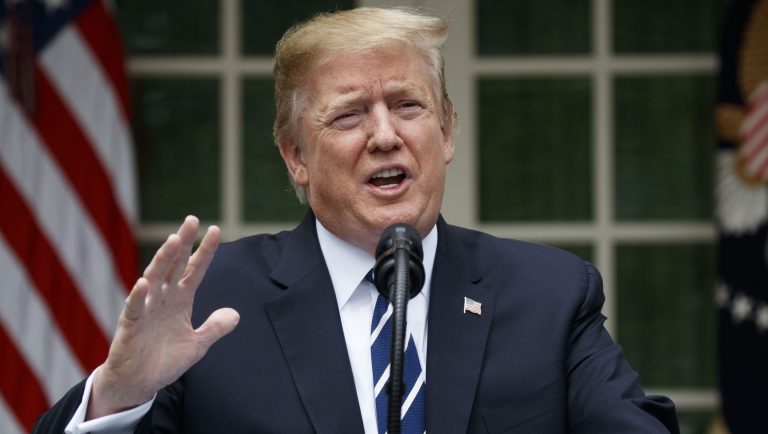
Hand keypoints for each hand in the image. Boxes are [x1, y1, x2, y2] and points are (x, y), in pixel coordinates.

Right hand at [86, 216, 239, 418]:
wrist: (139, 383)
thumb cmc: (165, 360)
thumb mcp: (197, 344)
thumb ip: (215, 328)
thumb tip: (235, 314)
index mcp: (179, 300)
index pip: (194, 270)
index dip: (205, 251)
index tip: (216, 230)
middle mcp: (163, 298)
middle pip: (174, 265)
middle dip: (183, 243)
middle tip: (192, 220)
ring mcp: (145, 309)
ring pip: (154, 278)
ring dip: (163, 260)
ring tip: (174, 240)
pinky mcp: (130, 326)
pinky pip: (133, 308)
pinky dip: (138, 296)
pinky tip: (144, 283)